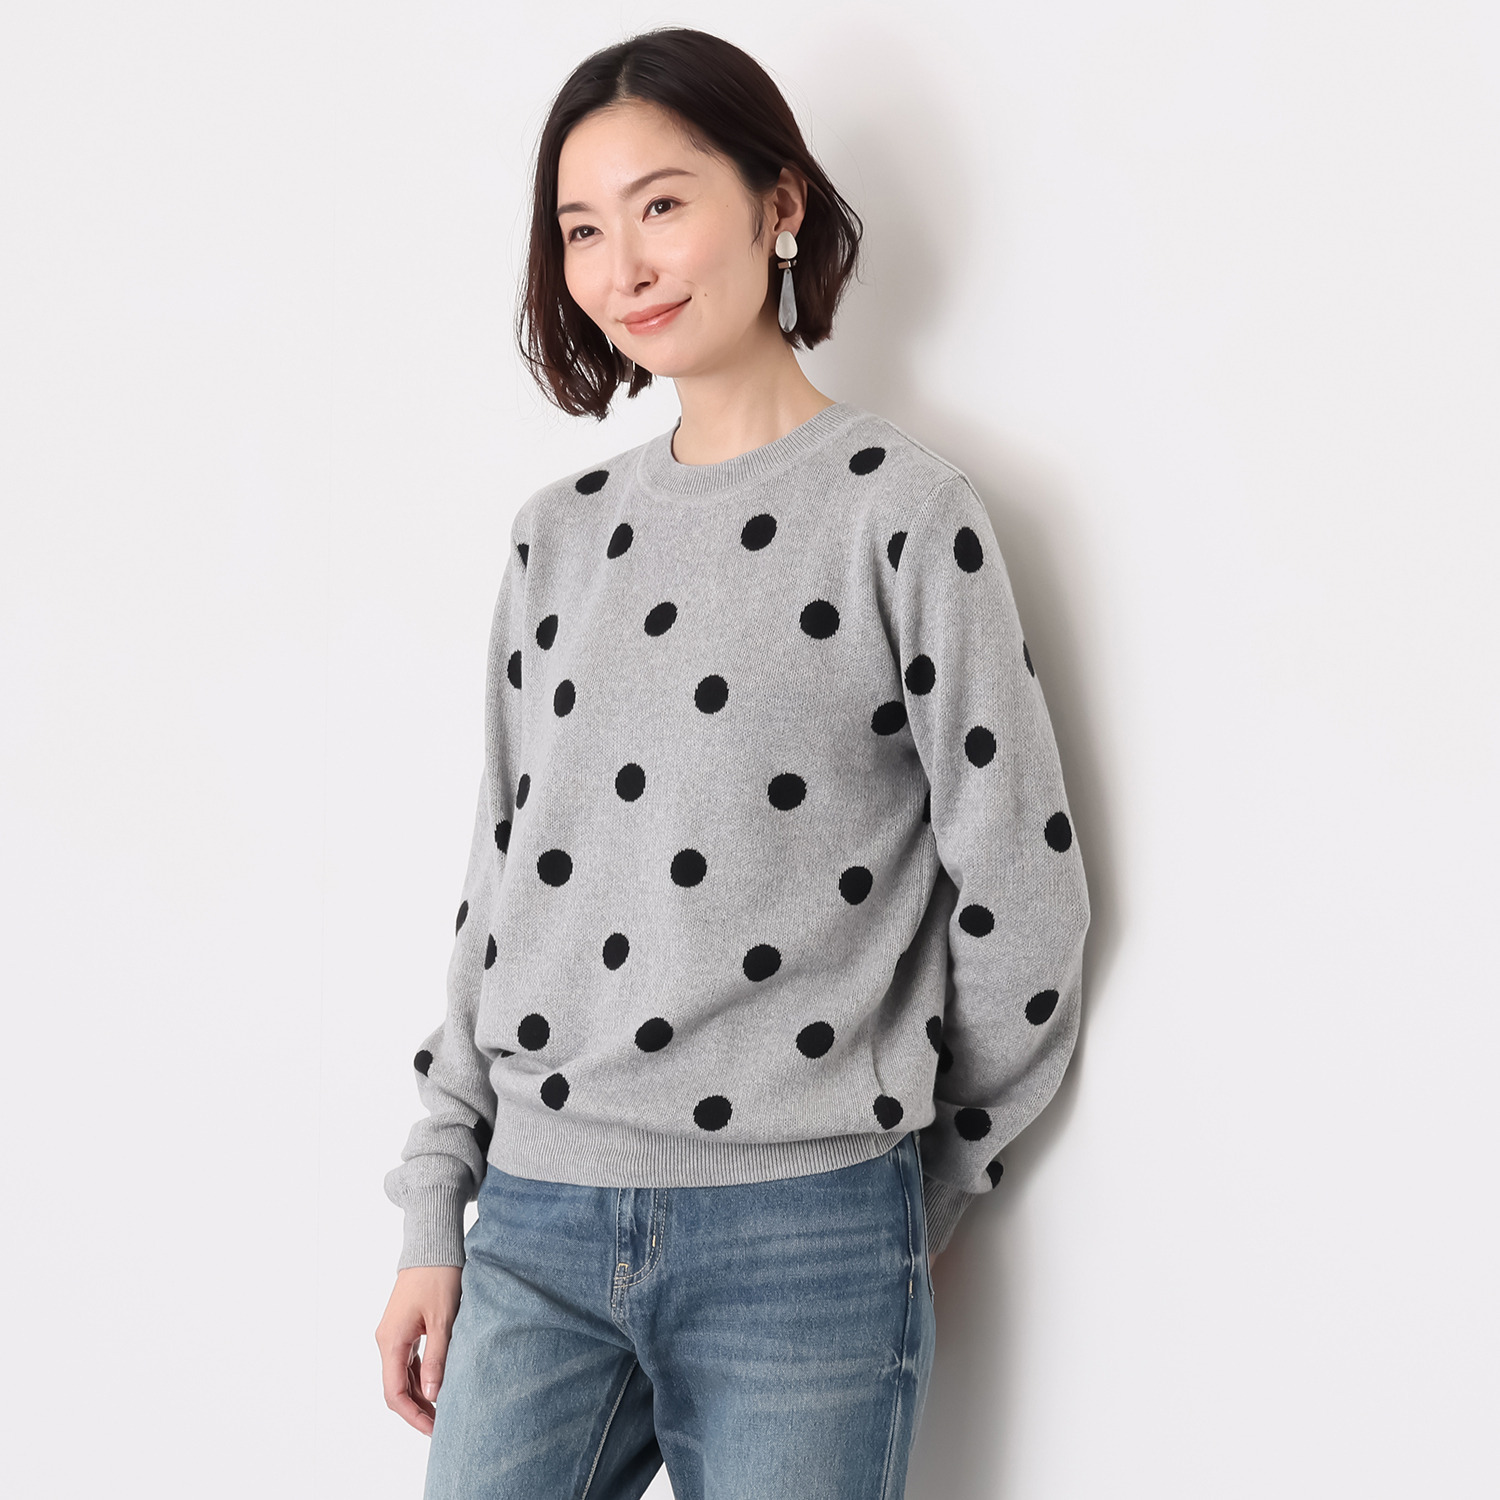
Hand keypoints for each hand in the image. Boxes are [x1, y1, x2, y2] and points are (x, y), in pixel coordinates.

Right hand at [376, 1265, 462, 1433]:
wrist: (432, 1245)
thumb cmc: (439, 1276)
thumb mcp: (442, 1319)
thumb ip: (437, 1358)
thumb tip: (432, 1395)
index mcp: (391, 1341)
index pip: (394, 1393)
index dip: (413, 1416)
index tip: (433, 1430)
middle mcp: (386, 1340)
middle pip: (395, 1388)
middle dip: (417, 1410)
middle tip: (441, 1426)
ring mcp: (393, 1334)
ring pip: (401, 1376)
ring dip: (419, 1395)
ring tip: (442, 1411)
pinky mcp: (403, 1327)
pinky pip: (407, 1361)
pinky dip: (420, 1377)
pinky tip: (437, 1386)